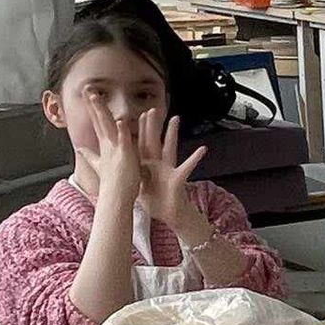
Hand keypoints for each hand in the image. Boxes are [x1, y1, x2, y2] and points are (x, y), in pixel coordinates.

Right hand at [78, 96, 143, 204]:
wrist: (116, 198)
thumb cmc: (112, 182)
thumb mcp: (99, 164)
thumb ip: (90, 155)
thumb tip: (79, 147)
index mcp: (105, 145)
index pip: (97, 123)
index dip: (92, 108)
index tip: (88, 95)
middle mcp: (108, 145)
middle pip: (100, 120)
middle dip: (93, 105)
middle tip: (87, 88)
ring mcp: (115, 149)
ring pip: (108, 126)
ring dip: (102, 112)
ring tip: (96, 97)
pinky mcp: (125, 156)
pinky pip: (123, 141)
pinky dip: (120, 131)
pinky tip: (119, 120)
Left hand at [136, 110, 207, 228]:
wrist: (170, 215)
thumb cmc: (155, 202)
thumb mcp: (139, 186)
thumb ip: (133, 175)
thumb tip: (122, 168)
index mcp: (148, 167)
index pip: (141, 146)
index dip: (138, 132)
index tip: (134, 117)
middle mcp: (159, 165)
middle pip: (154, 142)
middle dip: (152, 126)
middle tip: (152, 109)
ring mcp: (169, 170)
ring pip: (169, 148)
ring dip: (172, 134)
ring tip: (175, 119)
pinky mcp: (177, 179)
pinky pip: (187, 167)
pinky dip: (194, 158)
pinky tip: (202, 149)